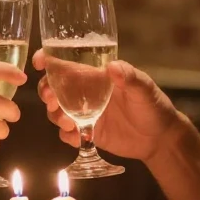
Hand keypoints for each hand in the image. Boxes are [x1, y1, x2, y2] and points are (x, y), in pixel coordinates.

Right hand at [32, 51, 183, 162]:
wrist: (160, 139)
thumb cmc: (154, 106)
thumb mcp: (145, 89)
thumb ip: (130, 78)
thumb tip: (112, 67)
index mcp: (96, 76)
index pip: (67, 64)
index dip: (49, 60)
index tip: (39, 62)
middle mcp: (86, 93)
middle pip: (55, 88)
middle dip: (46, 92)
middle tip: (50, 100)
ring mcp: (85, 113)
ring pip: (57, 111)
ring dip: (55, 115)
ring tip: (66, 122)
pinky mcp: (88, 132)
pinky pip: (68, 133)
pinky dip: (67, 135)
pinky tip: (76, 137)